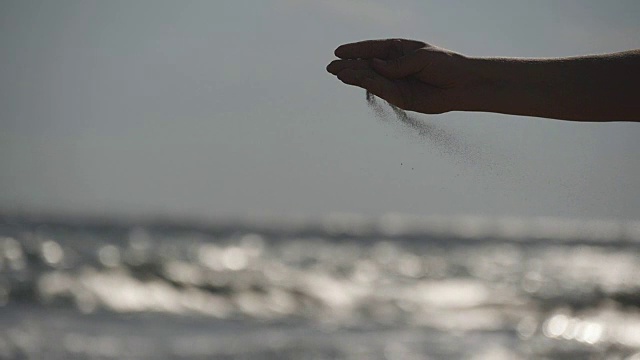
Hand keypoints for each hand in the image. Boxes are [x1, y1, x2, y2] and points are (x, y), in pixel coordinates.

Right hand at [327, 39, 475, 113]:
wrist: (463, 85)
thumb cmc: (445, 65)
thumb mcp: (421, 58)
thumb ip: (397, 64)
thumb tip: (375, 66)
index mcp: (398, 50)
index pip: (372, 49)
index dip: (355, 50)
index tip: (338, 51)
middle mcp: (394, 67)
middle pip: (366, 65)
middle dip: (349, 65)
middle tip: (330, 67)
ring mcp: (395, 83)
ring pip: (370, 79)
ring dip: (354, 76)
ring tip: (338, 73)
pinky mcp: (400, 98)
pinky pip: (381, 90)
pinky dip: (368, 85)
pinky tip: (355, 80)